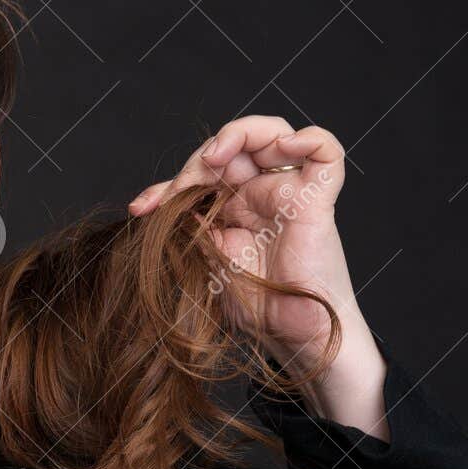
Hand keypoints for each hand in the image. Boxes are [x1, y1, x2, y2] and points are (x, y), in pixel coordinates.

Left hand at [128, 116, 387, 435]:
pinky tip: (284, 145)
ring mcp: (289, 193)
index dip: (167, 185)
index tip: (141, 209)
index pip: (201, 173)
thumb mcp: (204, 259)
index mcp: (232, 206)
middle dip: (197, 162)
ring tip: (216, 158)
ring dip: (239, 134)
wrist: (291, 334)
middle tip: (179, 192)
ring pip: (274, 133)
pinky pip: (326, 151)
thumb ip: (187, 227)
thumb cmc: (255, 303)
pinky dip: (308, 138)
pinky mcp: (317, 199)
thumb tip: (154, 205)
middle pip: (233, 146)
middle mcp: (261, 193)